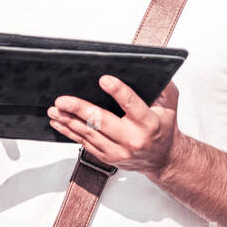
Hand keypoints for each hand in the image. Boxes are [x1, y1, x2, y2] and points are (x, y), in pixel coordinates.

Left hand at [48, 76, 180, 176]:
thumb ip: (163, 86)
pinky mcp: (107, 157)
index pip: (132, 105)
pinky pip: (85, 143)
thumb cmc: (164, 127)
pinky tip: (59, 122)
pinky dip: (70, 132)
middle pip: (102, 122)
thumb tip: (150, 66)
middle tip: (62, 100)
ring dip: (69, 120)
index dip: (118, 91)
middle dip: (80, 109)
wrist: (163, 159)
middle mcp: (132, 139)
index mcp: (149, 123)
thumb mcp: (170, 104)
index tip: (104, 79)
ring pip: (89, 134)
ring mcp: (118, 151)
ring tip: (55, 109)